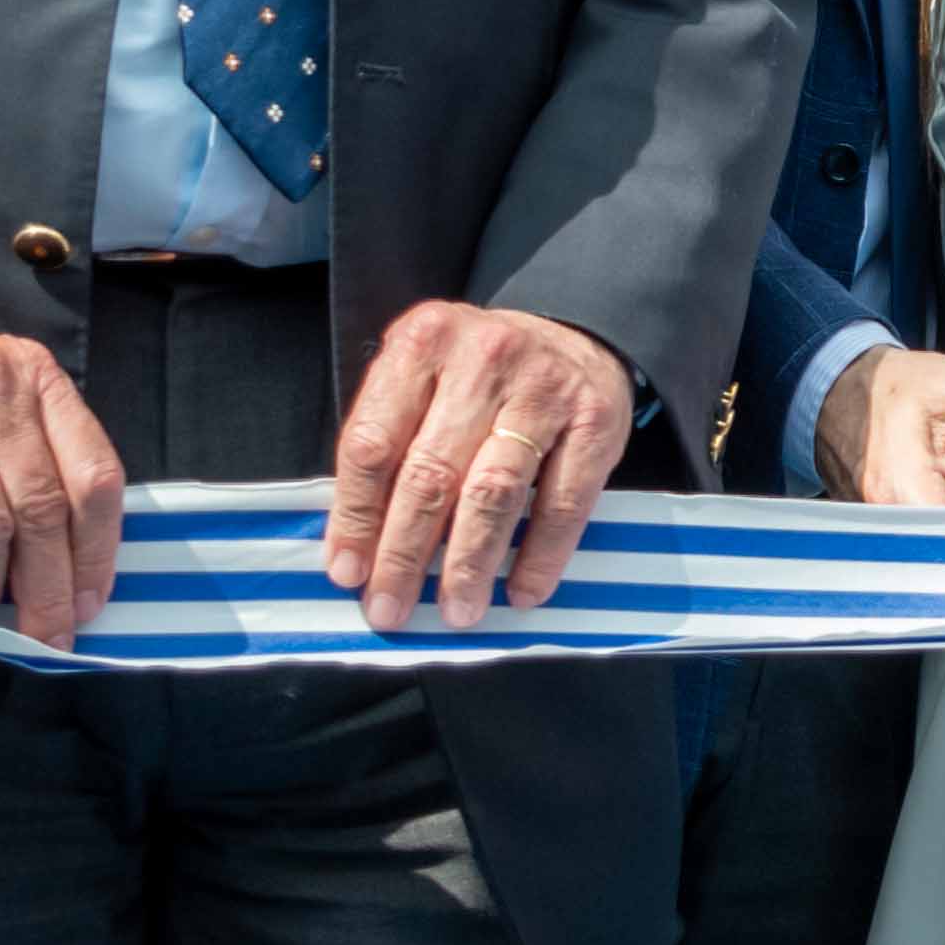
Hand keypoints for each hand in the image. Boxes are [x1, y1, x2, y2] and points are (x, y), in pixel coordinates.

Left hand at [326, 303, 637, 632]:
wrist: (578, 335)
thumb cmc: (483, 372)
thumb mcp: (425, 378)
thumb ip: (390, 443)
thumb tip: (360, 547)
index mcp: (422, 344)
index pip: (372, 443)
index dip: (355, 516)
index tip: (348, 572)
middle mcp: (482, 359)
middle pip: (430, 473)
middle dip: (404, 554)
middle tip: (391, 608)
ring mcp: (543, 389)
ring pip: (493, 492)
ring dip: (469, 563)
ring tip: (458, 610)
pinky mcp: (596, 422)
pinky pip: (563, 503)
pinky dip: (541, 556)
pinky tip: (523, 591)